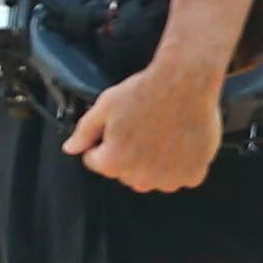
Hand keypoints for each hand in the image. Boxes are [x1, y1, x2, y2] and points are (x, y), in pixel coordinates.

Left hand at [64, 60, 223, 191]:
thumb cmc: (145, 92)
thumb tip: (70, 148)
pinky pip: (180, 176)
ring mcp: (168, 179)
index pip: (96, 161)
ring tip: (162, 132)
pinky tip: (180, 140)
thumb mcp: (104, 107)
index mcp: (113, 163)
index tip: (117, 126)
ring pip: (153, 176)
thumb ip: (84, 132)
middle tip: (141, 126)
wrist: (186, 82)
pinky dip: (180, 163)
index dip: (102, 141)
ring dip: (155, 162)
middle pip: (125, 171)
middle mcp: (139, 178)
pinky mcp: (192, 175)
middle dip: (128, 153)